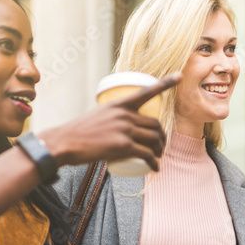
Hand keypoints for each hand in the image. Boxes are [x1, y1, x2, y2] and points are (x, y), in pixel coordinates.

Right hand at [40, 74, 178, 170]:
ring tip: (157, 157)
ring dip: (160, 150)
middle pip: (155, 124)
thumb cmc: (78, 133)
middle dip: (162, 137)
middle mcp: (124, 114)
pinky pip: (146, 154)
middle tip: (160, 147)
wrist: (64, 143)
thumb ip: (112, 119)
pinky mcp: (123, 145)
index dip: (165, 83)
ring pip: (154, 139)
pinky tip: (155, 168)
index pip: (146, 91)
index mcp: (119, 104)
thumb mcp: (97, 117)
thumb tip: (122, 128)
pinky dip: (153, 162)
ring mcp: (125, 129)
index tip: (179, 76)